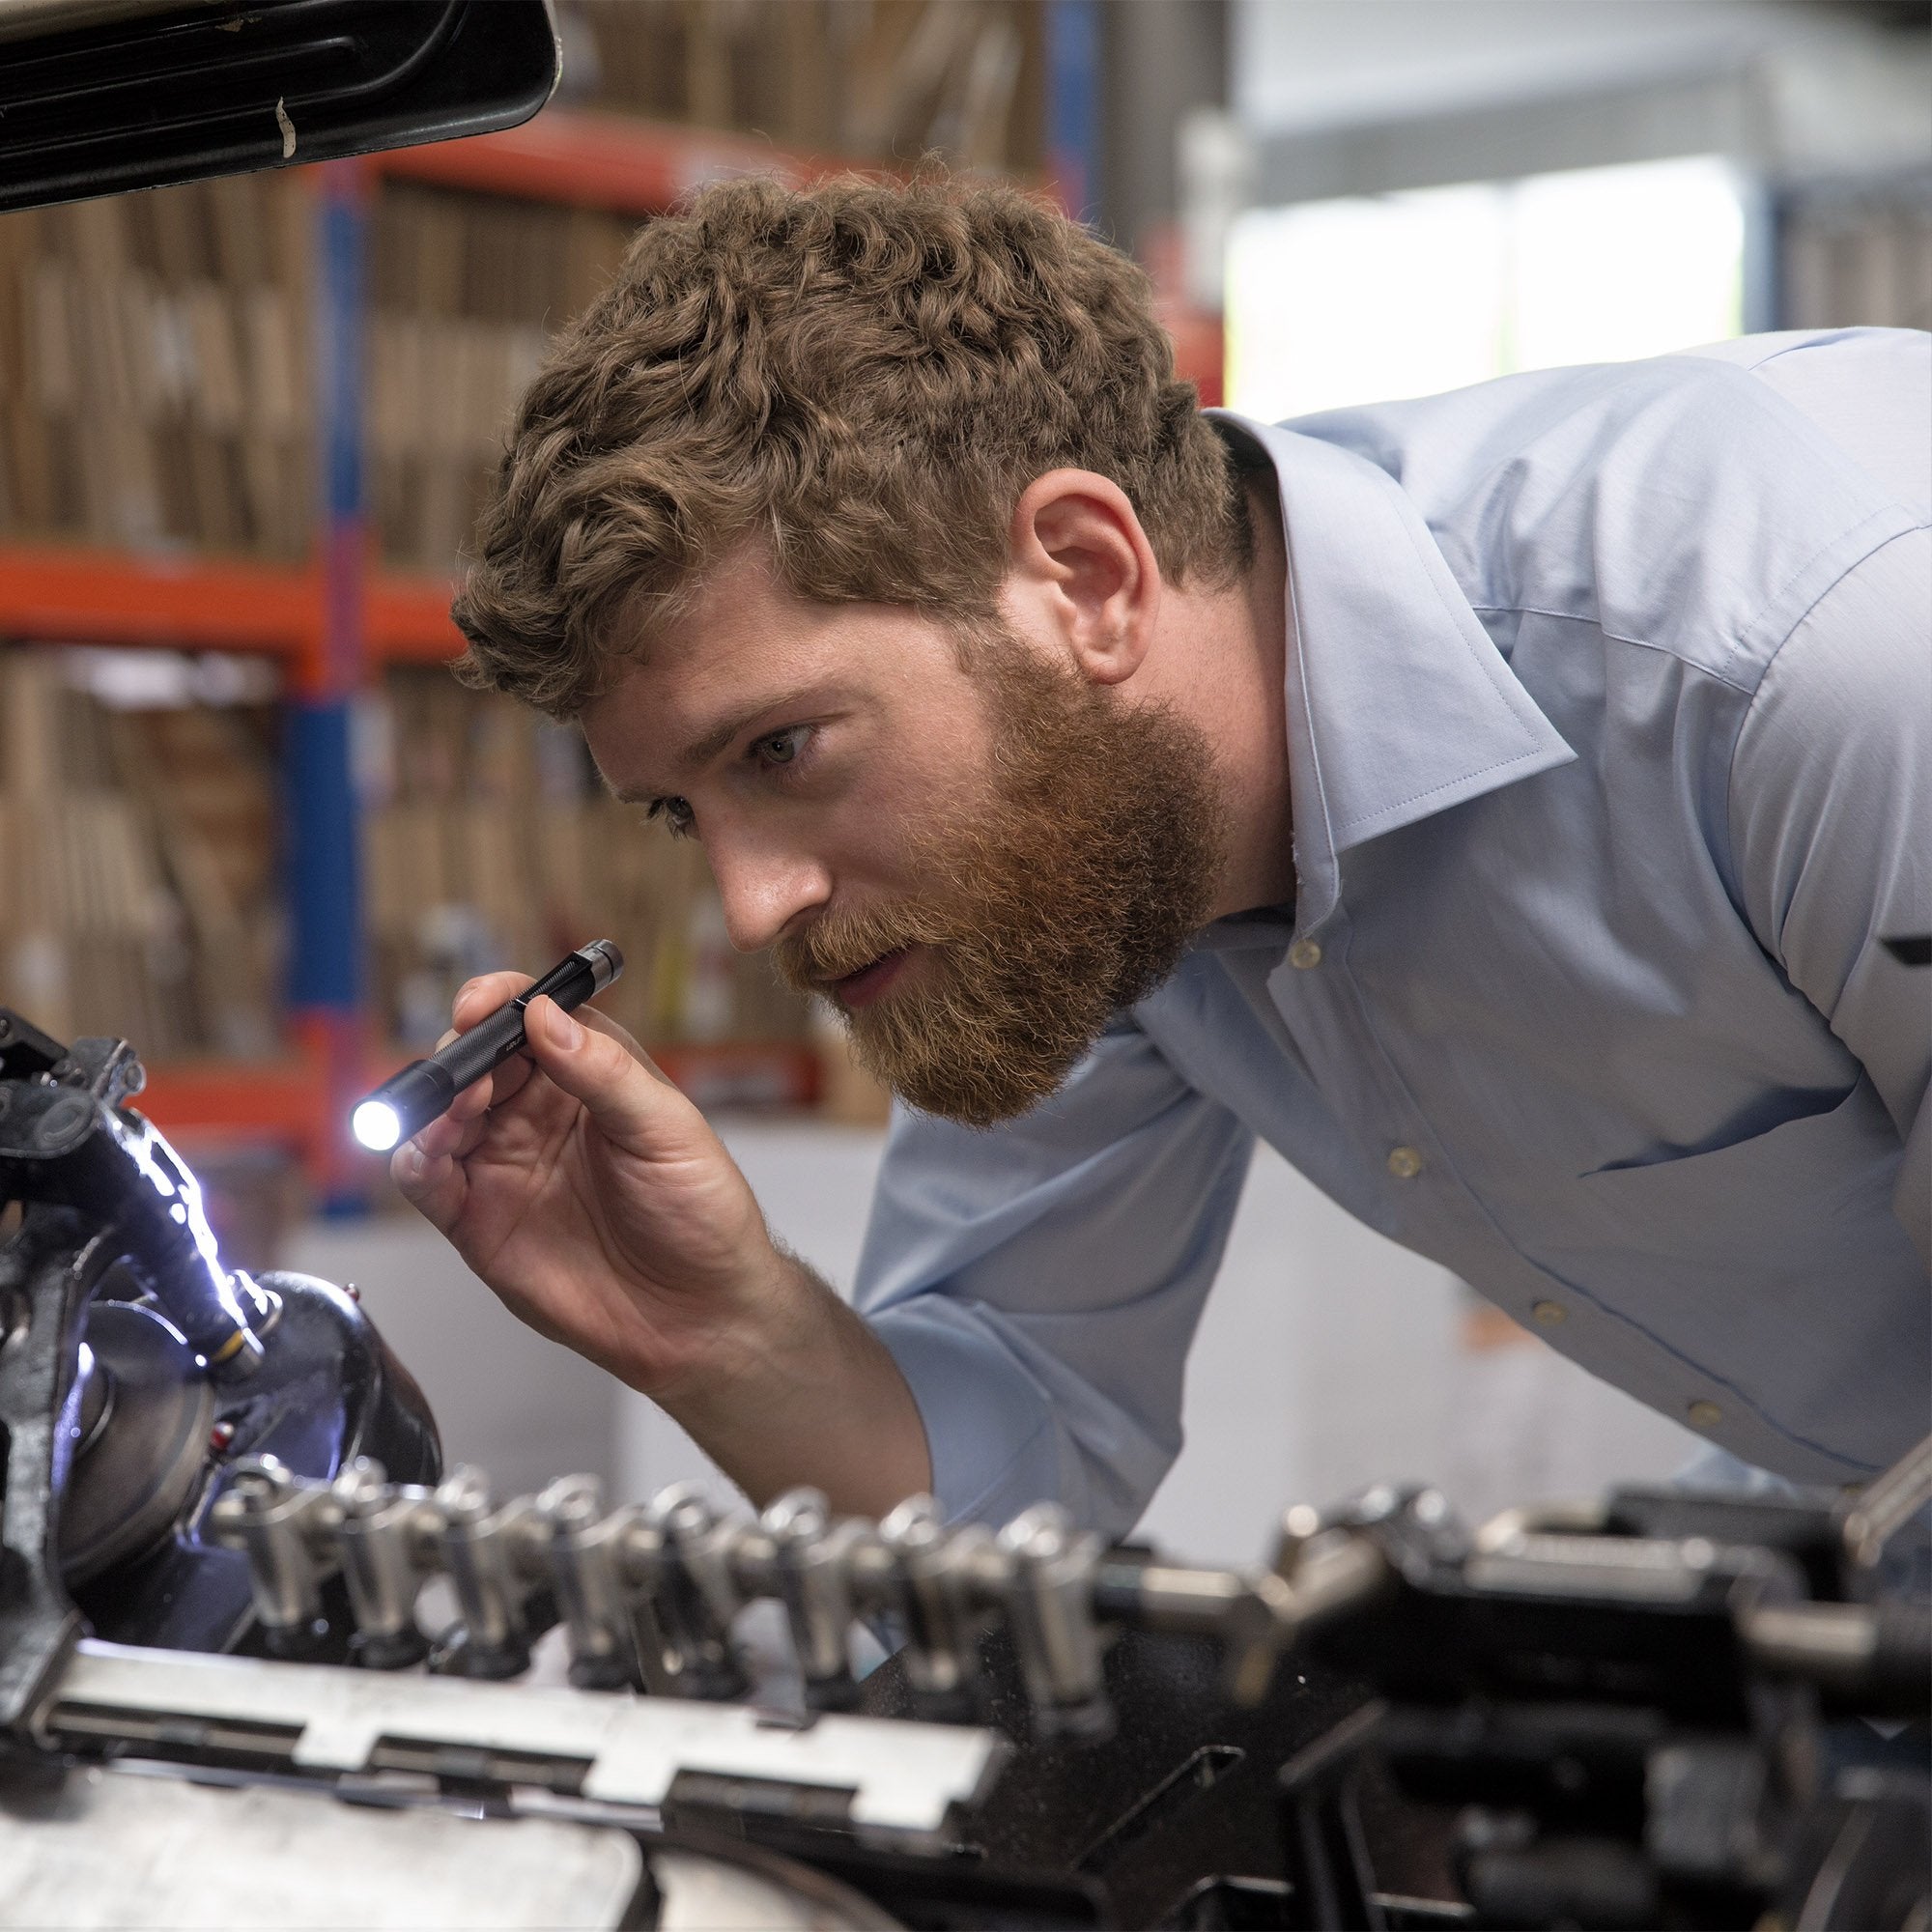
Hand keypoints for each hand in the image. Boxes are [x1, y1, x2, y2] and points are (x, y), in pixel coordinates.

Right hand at [390, 974, 785, 1401]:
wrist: (698, 1314)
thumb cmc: (701, 1214)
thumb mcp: (667, 1130)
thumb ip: (604, 1072)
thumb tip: (544, 1014)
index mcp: (589, 1074)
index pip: (530, 1016)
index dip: (498, 1001)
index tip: (480, 1004)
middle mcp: (538, 1112)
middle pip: (474, 1060)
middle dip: (460, 1055)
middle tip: (470, 1073)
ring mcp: (504, 1163)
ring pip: (440, 1115)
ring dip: (432, 1104)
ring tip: (455, 1113)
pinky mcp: (478, 1218)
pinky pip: (427, 1179)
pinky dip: (413, 1159)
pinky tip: (425, 1155)